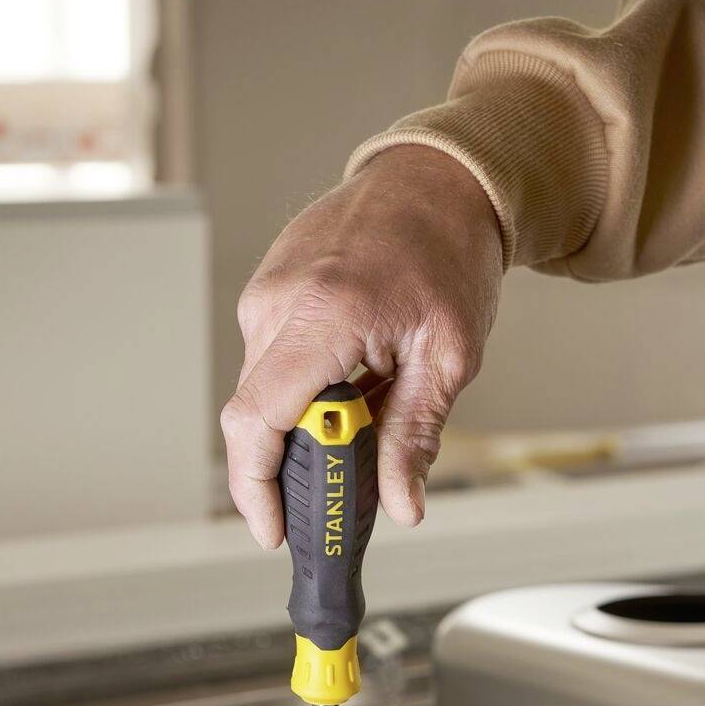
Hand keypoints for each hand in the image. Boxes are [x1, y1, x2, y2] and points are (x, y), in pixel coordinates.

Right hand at [220, 145, 504, 546]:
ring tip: (368, 411)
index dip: (256, 486)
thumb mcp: (449, 355)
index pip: (256, 420)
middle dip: (290, 465)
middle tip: (340, 489)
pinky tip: (353, 381)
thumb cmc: (448, 250)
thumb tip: (401, 504)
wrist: (438, 177)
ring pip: (263, 390)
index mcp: (321, 315)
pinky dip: (304, 388)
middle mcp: (278, 300)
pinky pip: (271, 360)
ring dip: (305, 422)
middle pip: (255, 416)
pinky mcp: (266, 289)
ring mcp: (265, 291)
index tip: (274, 528)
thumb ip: (415, 435)